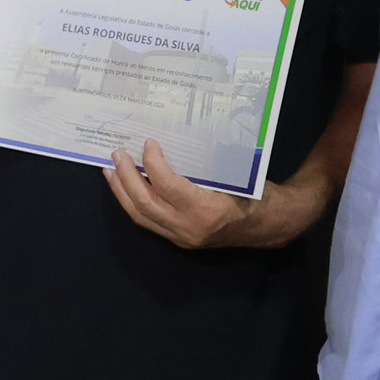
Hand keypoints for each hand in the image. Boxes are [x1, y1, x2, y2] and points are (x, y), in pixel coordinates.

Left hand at [104, 140, 317, 250]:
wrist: (270, 225)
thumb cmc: (256, 194)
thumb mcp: (234, 174)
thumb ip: (203, 165)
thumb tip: (172, 140)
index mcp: (207, 210)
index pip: (167, 185)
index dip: (153, 163)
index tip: (148, 143)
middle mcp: (190, 228)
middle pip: (145, 203)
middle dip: (126, 178)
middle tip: (117, 154)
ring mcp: (182, 237)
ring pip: (141, 216)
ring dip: (122, 192)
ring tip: (110, 170)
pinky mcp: (178, 239)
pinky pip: (148, 222)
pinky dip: (133, 203)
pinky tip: (125, 187)